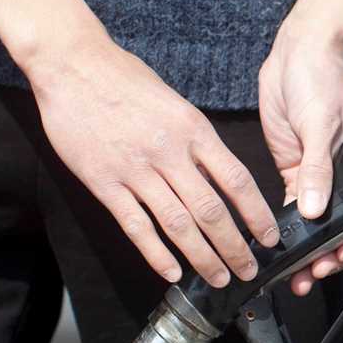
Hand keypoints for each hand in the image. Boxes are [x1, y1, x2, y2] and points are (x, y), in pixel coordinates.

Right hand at [29, 34, 278, 285]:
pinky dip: (156, 253)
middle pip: (211, 210)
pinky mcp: (103, 182)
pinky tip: (173, 272)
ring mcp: (135, 170)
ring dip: (202, 256)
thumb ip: (199, 141)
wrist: (72, 64)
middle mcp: (169, 153)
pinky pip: (135, 225)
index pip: (237, 181)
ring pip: (177, 224)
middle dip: (235, 246)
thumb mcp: (178, 103)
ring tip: (220, 278)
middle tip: (250, 271)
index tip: (269, 237)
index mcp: (194, 130)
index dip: (257, 215)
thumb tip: (224, 177)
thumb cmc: (127, 79)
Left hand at [259, 23, 342, 295]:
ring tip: (295, 274)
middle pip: (342, 226)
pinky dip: (288, 228)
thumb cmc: (320, 80)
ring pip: (317, 223)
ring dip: (307, 248)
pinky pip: (294, 207)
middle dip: (329, 255)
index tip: (336, 261)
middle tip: (310, 277)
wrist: (297, 53)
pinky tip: (279, 245)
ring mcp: (317, 175)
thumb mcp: (320, 124)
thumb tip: (315, 210)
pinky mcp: (295, 170)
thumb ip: (317, 169)